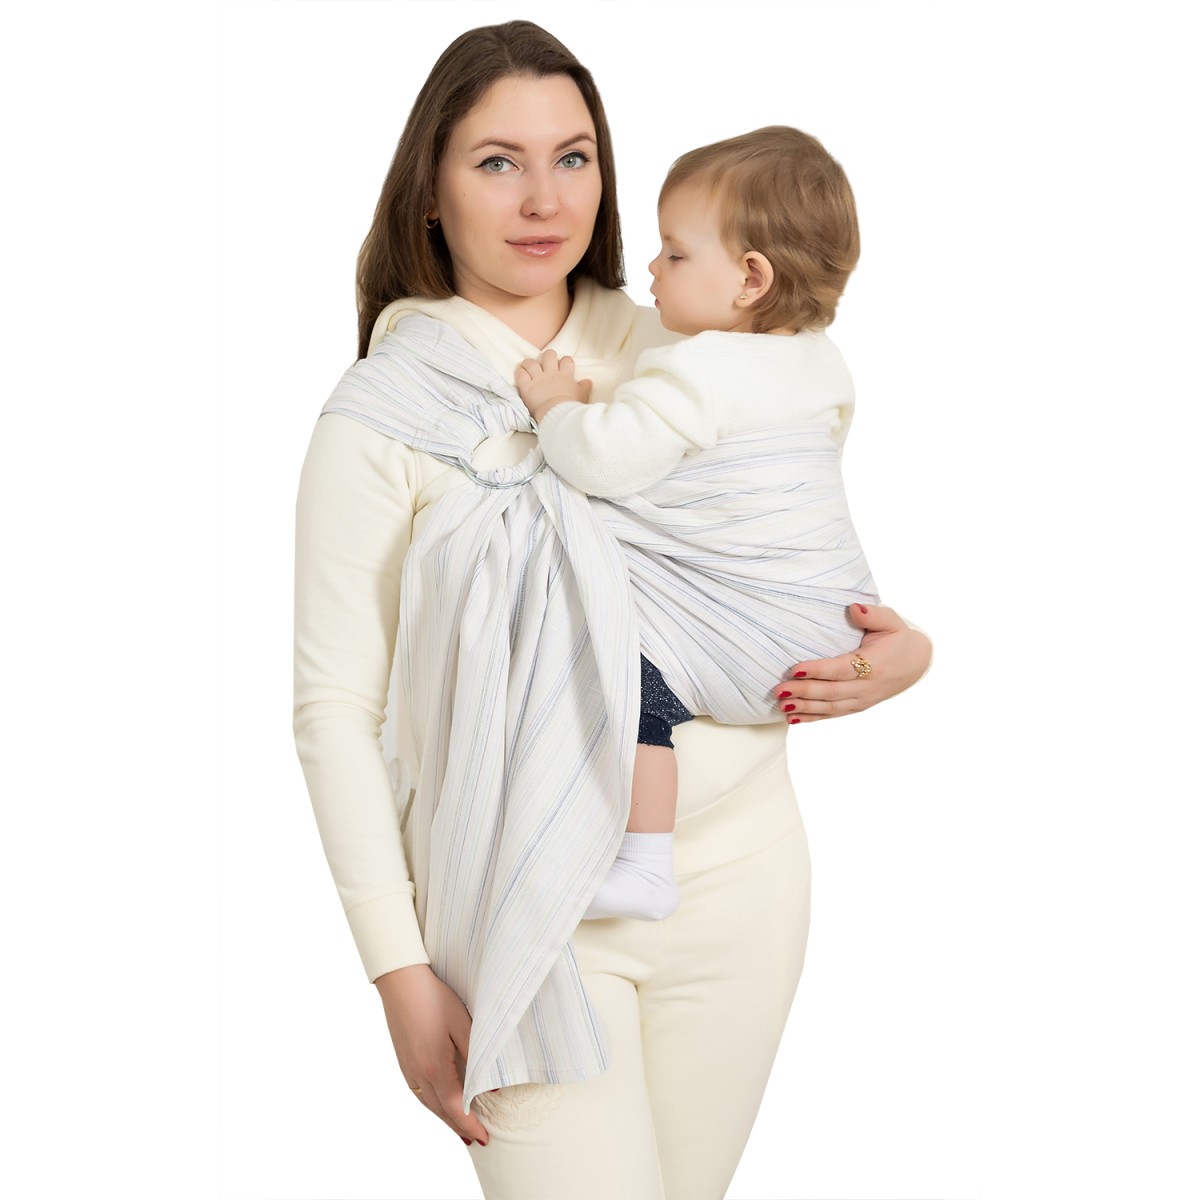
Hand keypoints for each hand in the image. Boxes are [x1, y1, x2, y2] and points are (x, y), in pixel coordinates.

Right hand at [374, 963, 490, 1145]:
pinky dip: (433, 1105)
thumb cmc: (434, 998)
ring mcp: (408, 1070)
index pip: (457, 1109)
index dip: (471, 1125)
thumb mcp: (463, 1023)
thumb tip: (491, 1085)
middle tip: (476, 1139)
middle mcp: (418, 1075)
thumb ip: (478, 1055)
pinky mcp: (403, 1062)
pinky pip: (420, 1093)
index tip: (485, 1137)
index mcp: (435, 1068)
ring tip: (461, 1127)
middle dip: (459, 1128)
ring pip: (429, 1105)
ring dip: (446, 1119)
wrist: (401, 982)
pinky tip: (440, 1103)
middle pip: (441, 1112)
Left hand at [515, 349, 592, 421]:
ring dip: (530, 363)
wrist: (557, 413)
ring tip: (529, 365)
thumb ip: (584, 387)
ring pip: (532, 363)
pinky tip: (521, 372)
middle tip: (547, 361)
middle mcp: (551, 374)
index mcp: (565, 375)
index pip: (566, 361)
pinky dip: (520, 372)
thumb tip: (588, 381)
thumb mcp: (581, 396)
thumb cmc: (571, 407)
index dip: (565, 361)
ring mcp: (538, 379)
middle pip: (549, 356)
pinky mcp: (527, 386)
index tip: (563, 365)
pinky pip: (521, 374)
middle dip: (548, 356)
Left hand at [774, 603, 930, 722]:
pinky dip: (813, 718)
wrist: (916, 663)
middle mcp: (868, 686)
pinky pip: (833, 714)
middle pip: (832, 692)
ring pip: (831, 707)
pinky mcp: (858, 706)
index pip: (842, 669)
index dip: (819, 670)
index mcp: (875, 664)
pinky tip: (794, 718)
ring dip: (805, 708)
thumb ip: (873, 615)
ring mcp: (863, 699)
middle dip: (804, 692)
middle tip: (779, 690)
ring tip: (782, 706)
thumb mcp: (891, 621)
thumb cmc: (898, 638)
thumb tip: (854, 608)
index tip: (795, 669)